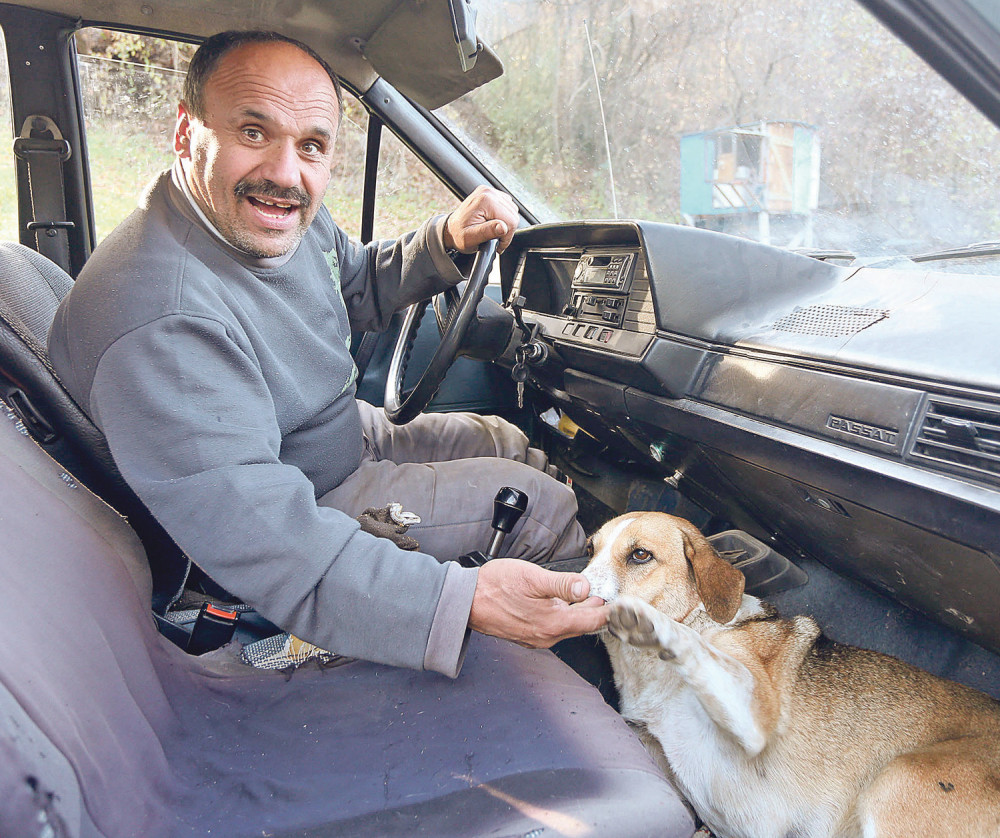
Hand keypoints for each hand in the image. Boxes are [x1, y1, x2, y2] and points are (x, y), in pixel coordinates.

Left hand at [443, 185, 518, 253]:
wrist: (451, 229)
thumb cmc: (459, 234)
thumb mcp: (471, 238)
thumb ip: (488, 232)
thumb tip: (503, 227)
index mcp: (485, 201)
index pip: (511, 220)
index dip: (507, 235)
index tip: (498, 243)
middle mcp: (488, 193)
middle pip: (513, 214)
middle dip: (507, 230)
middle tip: (495, 238)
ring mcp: (490, 191)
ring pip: (512, 210)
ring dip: (506, 223)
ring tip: (493, 231)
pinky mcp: (491, 194)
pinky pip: (507, 206)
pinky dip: (504, 217)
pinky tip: (494, 223)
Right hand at [468, 558, 608, 647]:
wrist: (465, 601)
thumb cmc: (494, 587)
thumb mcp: (533, 578)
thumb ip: (562, 584)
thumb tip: (586, 587)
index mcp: (553, 624)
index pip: (593, 621)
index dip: (608, 610)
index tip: (619, 601)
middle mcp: (547, 636)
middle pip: (582, 625)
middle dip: (595, 611)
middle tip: (606, 596)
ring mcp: (536, 638)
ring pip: (567, 626)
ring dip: (578, 612)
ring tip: (586, 596)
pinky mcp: (526, 634)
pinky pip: (552, 627)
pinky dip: (561, 615)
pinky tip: (559, 602)